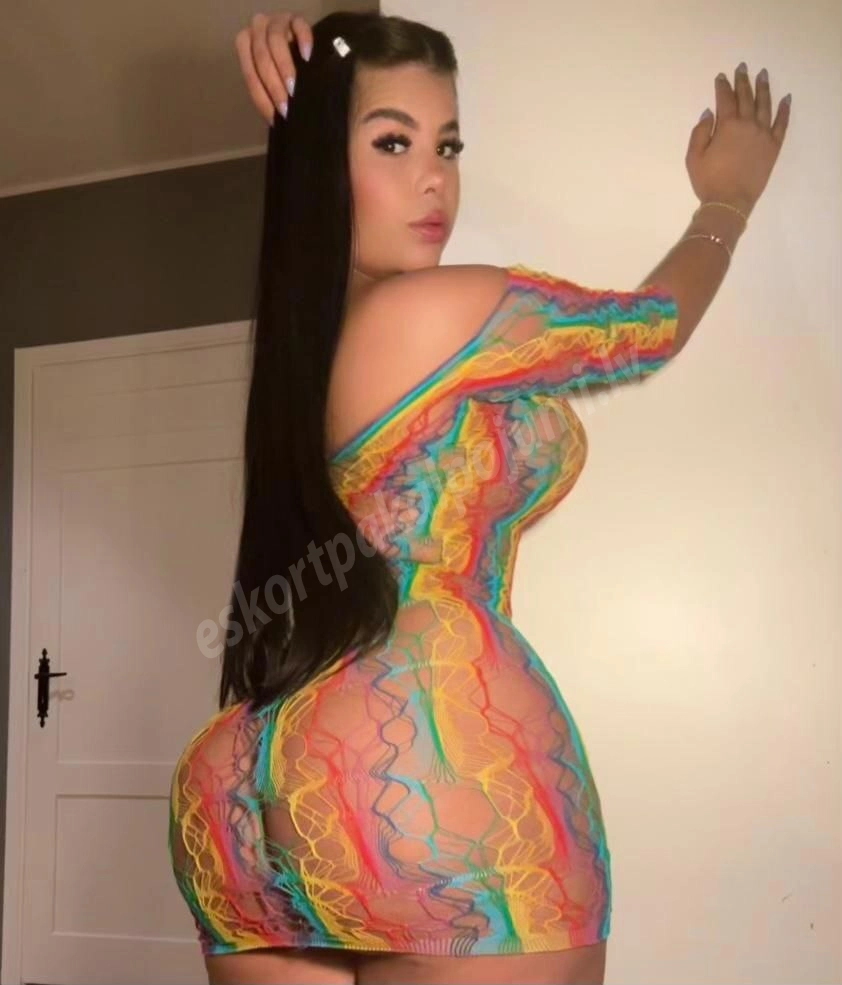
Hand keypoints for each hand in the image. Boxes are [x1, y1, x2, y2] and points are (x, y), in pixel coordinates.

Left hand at [234, 11, 313, 124]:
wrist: (307, 51)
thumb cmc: (287, 74)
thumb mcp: (275, 83)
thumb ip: (269, 94)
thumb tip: (275, 124)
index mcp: (246, 46)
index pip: (249, 73)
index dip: (262, 97)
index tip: (278, 116)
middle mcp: (257, 29)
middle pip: (260, 56)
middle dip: (273, 85)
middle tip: (287, 106)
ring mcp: (278, 20)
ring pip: (275, 40)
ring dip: (284, 67)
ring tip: (294, 87)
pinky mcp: (298, 18)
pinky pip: (299, 26)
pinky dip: (302, 42)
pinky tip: (308, 58)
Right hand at [686, 63, 790, 215]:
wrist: (730, 202)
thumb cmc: (708, 181)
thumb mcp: (693, 158)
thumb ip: (699, 132)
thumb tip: (709, 113)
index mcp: (727, 126)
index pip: (725, 99)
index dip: (723, 86)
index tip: (722, 77)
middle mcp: (748, 125)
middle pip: (746, 97)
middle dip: (743, 81)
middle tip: (742, 67)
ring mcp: (763, 134)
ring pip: (765, 105)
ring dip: (763, 88)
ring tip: (762, 74)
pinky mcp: (774, 146)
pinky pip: (782, 123)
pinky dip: (784, 110)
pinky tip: (786, 98)